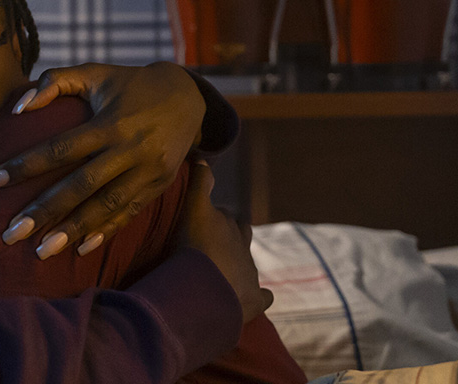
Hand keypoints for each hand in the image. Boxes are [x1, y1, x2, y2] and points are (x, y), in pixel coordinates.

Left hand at [0, 62, 204, 257]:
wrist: (188, 96)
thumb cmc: (128, 83)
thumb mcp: (94, 73)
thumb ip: (54, 81)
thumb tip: (18, 109)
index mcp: (110, 122)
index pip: (60, 148)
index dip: (24, 165)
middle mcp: (130, 149)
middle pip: (81, 185)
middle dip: (44, 210)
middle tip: (10, 233)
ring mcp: (148, 171)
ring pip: (106, 205)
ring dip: (73, 230)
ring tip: (40, 252)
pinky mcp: (159, 185)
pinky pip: (130, 213)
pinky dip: (105, 232)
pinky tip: (80, 248)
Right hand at [176, 161, 271, 322]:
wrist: (208, 290)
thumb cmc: (197, 249)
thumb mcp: (195, 211)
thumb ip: (200, 184)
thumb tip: (203, 157)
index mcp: (231, 228)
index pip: (226, 217)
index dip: (215, 217)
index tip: (204, 220)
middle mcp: (243, 249)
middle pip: (241, 237)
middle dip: (231, 237)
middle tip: (214, 244)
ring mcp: (249, 276)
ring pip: (249, 266)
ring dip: (239, 266)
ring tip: (225, 271)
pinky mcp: (253, 300)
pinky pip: (263, 297)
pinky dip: (261, 296)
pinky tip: (261, 297)